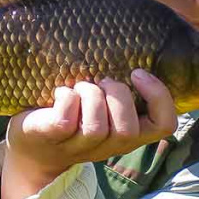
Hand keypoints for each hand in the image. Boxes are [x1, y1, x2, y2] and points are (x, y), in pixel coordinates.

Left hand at [1, 70, 178, 198]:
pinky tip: (62, 93)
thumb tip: (137, 51)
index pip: (164, 125)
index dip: (159, 97)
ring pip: (97, 128)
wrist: (34, 147)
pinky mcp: (52, 138)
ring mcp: (79, 147)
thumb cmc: (76, 117)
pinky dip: (66, 98)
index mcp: (129, 135)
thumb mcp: (106, 108)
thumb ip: (122, 92)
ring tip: (80, 87)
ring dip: (89, 96)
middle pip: (128, 129)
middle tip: (103, 81)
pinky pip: (65, 121)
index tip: (138, 73)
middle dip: (117, 96)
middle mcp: (108, 147)